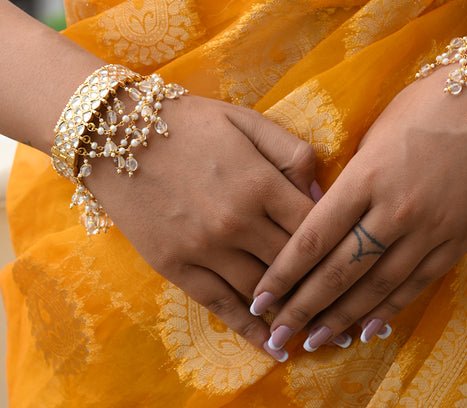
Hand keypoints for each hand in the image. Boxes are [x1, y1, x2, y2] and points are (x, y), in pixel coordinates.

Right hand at [84, 95, 316, 356]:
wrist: (116, 132)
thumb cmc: (190, 122)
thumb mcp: (247, 121)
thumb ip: (291, 153)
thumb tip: (322, 194)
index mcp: (261, 183)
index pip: (315, 227)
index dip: (336, 245)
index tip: (349, 258)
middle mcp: (238, 222)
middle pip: (294, 264)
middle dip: (320, 281)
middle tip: (342, 298)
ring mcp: (205, 248)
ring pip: (263, 291)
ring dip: (292, 309)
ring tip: (318, 324)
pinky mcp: (176, 266)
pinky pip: (221, 306)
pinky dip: (251, 331)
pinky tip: (274, 347)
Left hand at [251, 60, 466, 352]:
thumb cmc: (422, 108)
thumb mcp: (373, 135)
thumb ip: (350, 181)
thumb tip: (324, 221)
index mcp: (366, 176)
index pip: (314, 237)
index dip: (283, 274)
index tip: (259, 298)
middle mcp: (396, 208)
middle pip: (340, 270)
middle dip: (304, 307)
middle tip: (278, 334)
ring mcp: (432, 227)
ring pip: (378, 285)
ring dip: (343, 318)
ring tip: (315, 341)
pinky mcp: (461, 238)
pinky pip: (418, 283)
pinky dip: (391, 308)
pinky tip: (368, 328)